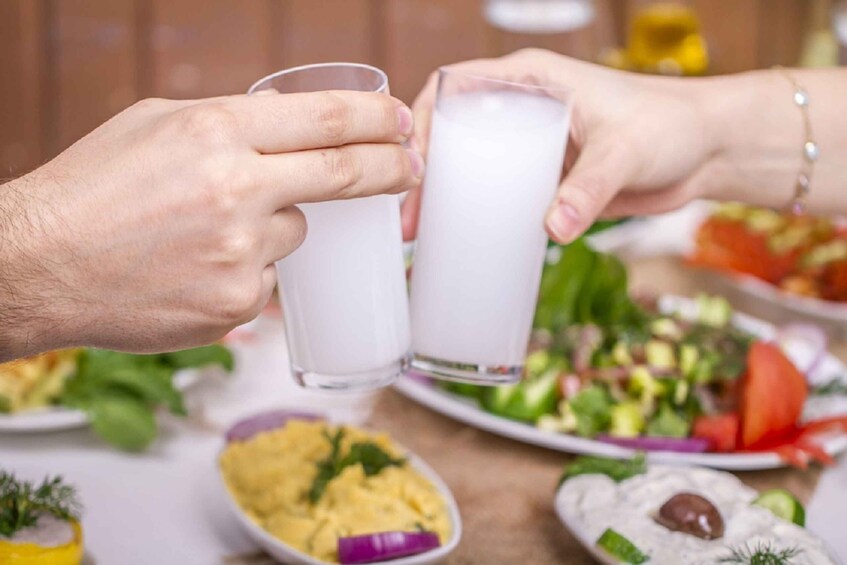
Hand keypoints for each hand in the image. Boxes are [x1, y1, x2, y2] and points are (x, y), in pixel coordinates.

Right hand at [0, 91, 422, 358]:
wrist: (38, 265)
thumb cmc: (93, 188)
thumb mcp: (156, 126)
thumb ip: (228, 124)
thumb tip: (291, 128)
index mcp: (215, 131)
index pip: (327, 120)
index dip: (378, 121)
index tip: (401, 124)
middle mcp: (236, 189)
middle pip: (344, 175)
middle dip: (390, 169)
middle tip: (409, 168)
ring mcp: (240, 253)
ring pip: (295, 233)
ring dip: (272, 227)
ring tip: (205, 233)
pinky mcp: (235, 304)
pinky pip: (267, 282)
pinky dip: (245, 272)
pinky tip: (193, 269)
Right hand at [402, 49, 718, 242]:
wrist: (705, 152)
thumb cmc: (670, 126)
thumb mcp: (623, 150)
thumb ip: (589, 187)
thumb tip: (552, 228)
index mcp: (529, 80)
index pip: (453, 87)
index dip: (421, 122)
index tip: (412, 166)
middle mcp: (522, 110)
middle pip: (453, 136)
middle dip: (425, 175)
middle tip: (412, 218)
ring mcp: (531, 147)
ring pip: (473, 170)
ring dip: (447, 201)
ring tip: (425, 238)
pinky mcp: (546, 179)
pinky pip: (501, 196)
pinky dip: (480, 217)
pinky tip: (466, 243)